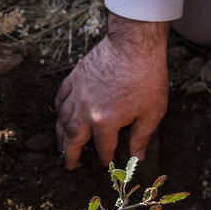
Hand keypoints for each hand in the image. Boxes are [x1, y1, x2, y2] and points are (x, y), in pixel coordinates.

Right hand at [55, 13, 169, 169]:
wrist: (135, 43)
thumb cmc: (147, 77)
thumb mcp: (152, 113)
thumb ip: (141, 138)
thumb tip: (137, 158)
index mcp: (105, 121)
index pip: (103, 147)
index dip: (106, 158)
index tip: (107, 164)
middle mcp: (86, 109)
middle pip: (73, 138)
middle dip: (70, 154)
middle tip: (69, 165)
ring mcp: (78, 92)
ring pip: (62, 120)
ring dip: (61, 136)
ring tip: (61, 146)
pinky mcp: (75, 77)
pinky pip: (61, 97)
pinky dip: (58, 109)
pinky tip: (60, 117)